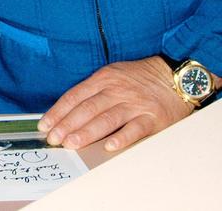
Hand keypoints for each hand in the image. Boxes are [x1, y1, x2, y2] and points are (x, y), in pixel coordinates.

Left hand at [38, 56, 196, 152]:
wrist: (175, 76)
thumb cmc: (140, 79)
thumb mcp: (114, 75)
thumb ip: (93, 91)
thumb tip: (68, 112)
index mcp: (104, 78)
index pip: (75, 96)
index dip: (58, 112)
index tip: (46, 125)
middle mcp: (118, 90)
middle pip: (87, 108)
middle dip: (67, 125)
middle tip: (54, 139)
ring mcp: (135, 104)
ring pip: (107, 119)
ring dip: (87, 132)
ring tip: (71, 143)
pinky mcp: (152, 117)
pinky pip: (135, 129)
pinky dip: (122, 138)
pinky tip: (109, 146)